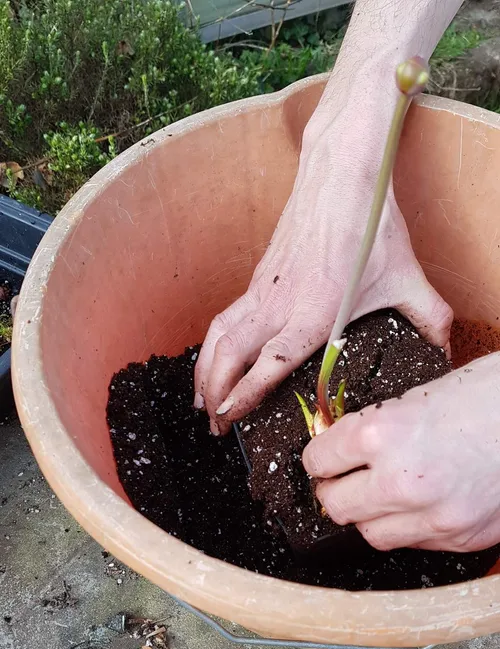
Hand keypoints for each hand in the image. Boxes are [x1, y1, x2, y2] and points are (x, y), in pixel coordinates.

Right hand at [195, 108, 451, 432]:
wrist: (340, 176)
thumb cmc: (370, 226)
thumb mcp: (408, 279)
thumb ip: (429, 319)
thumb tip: (446, 348)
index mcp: (313, 313)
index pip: (268, 364)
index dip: (243, 394)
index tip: (229, 418)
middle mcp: (279, 304)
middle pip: (229, 354)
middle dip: (213, 393)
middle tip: (214, 426)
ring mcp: (263, 289)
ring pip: (218, 335)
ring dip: (204, 370)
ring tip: (199, 400)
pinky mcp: (259, 277)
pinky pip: (225, 317)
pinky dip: (212, 344)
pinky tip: (216, 356)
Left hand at [302, 354, 499, 552]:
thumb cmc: (490, 393)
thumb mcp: (422, 394)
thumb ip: (380, 425)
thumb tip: (348, 445)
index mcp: (384, 432)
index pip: (320, 459)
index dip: (318, 456)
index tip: (322, 456)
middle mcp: (402, 480)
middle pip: (336, 506)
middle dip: (333, 490)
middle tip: (340, 479)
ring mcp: (435, 515)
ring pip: (370, 533)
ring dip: (367, 515)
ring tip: (378, 495)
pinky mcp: (463, 537)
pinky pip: (414, 542)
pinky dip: (406, 527)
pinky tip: (418, 505)